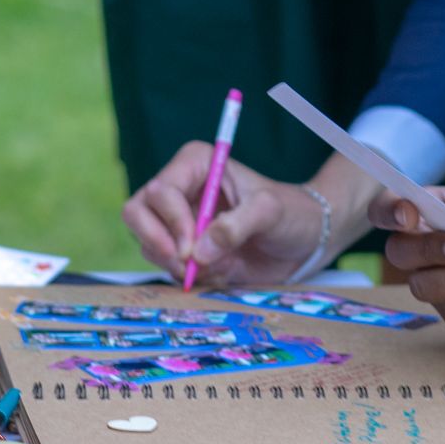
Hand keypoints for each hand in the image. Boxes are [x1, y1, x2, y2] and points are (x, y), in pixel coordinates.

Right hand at [123, 143, 362, 284]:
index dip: (170, 221)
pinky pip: (166, 267)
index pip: (161, 190)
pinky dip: (188, 277)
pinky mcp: (186, 250)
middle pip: (137, 212)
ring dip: (175, 264)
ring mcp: (179, 222)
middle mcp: (181, 191)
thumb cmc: (292, 213)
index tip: (191, 249)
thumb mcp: (270, 211)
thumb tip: (200, 251)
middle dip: (157, 243)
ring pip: (149, 244)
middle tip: (186, 266)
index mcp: (196, 165)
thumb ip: (238, 225)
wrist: (306, 240)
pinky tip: (219, 274)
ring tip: (215, 269)